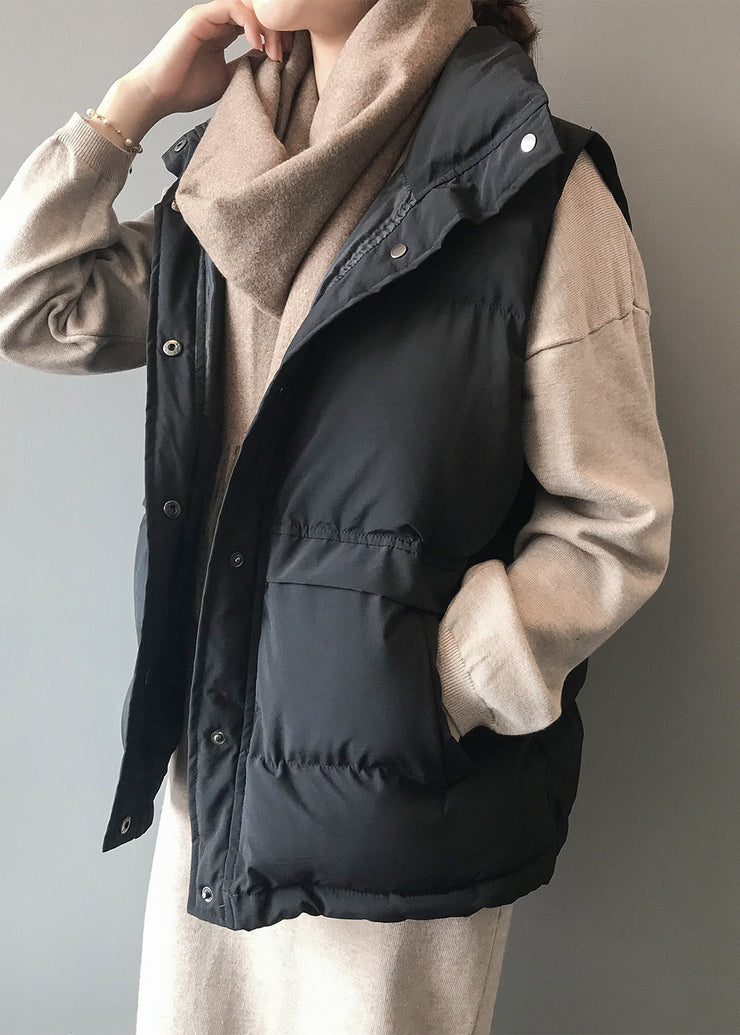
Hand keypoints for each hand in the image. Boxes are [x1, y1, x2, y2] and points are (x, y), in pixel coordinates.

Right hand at [122, 0, 293, 123]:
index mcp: (222, 31)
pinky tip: (258, 45)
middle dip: (277, 28)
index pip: (256, 22)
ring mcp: (207, 16)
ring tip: (275, 52)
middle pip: (255, 11)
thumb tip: (272, 61)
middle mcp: (216, 19)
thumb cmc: (185, 90)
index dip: (276, 34)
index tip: (289, 55)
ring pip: (247, 6)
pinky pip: (232, 8)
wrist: (158, 96)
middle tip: (288, 51)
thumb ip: (247, 66)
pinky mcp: (199, 17)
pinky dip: (250, 24)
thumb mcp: (228, 78)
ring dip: (267, 27)